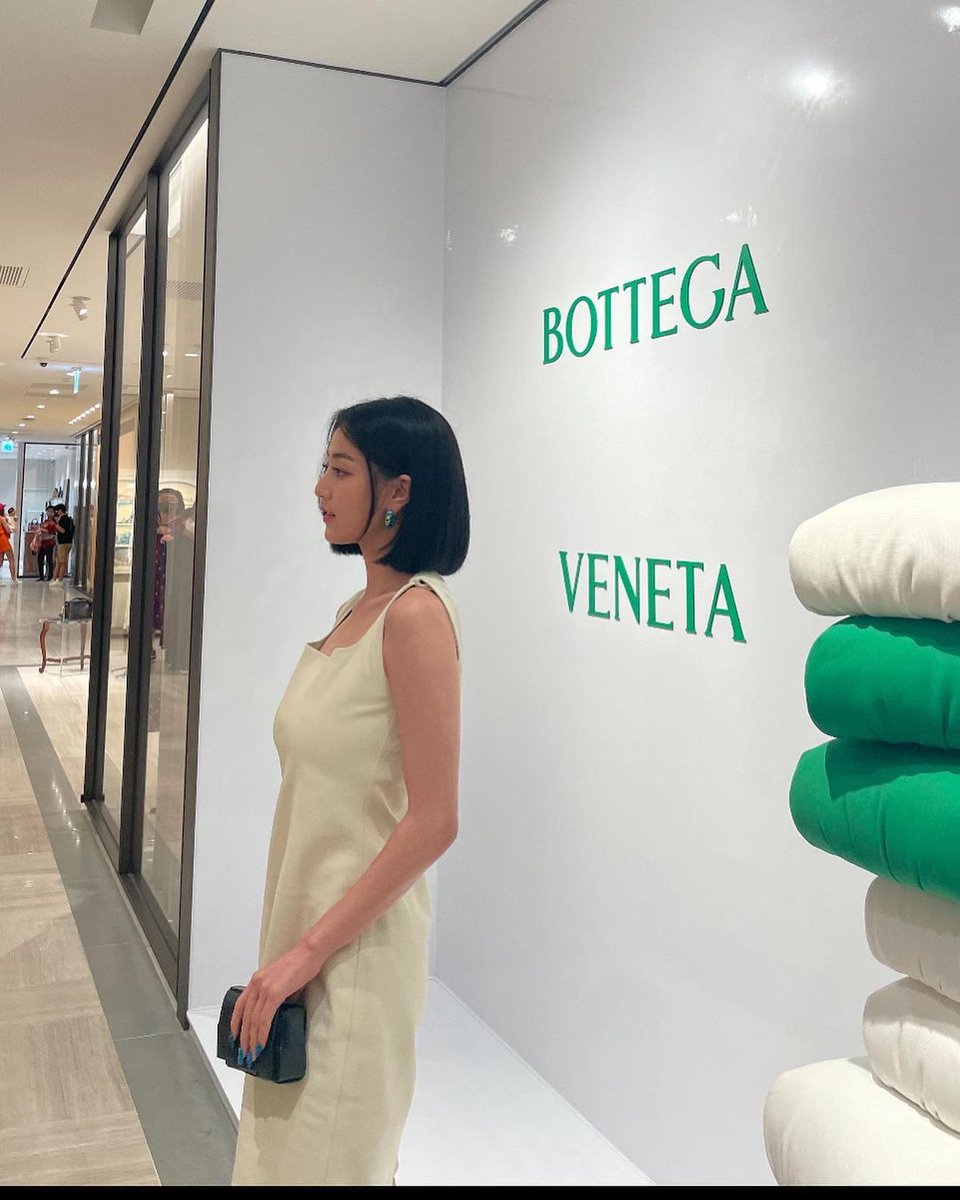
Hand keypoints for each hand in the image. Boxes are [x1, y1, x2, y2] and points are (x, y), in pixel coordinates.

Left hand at [229, 942, 320, 1064]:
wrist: (309, 952)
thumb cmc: (300, 964)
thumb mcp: (281, 980)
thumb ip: (274, 995)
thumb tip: (276, 1013)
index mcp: (256, 980)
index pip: (239, 1006)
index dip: (235, 1023)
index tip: (234, 1037)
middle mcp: (256, 984)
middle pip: (245, 1016)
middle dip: (244, 1037)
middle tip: (245, 1052)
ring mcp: (264, 989)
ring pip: (253, 1020)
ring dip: (252, 1039)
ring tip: (253, 1053)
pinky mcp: (275, 993)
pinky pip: (264, 1019)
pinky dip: (262, 1033)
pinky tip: (262, 1043)